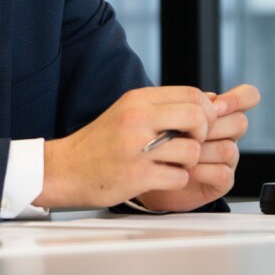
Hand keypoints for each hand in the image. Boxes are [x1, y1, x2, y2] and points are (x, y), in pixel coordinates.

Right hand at [34, 86, 216, 209]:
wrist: (64, 169)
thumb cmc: (100, 143)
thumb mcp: (128, 112)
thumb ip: (165, 105)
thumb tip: (210, 98)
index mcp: (137, 100)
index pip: (191, 94)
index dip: (206, 110)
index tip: (202, 124)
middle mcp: (137, 119)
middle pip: (196, 116)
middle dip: (204, 132)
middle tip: (192, 142)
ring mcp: (137, 147)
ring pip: (192, 150)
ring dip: (190, 161)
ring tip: (175, 162)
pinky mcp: (137, 175)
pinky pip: (179, 176)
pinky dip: (177, 180)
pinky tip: (163, 176)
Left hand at [134, 83, 259, 212]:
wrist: (150, 173)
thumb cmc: (161, 141)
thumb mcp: (171, 117)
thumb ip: (189, 104)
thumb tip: (210, 97)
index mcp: (220, 114)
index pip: (248, 97)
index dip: (239, 98)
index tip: (216, 105)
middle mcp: (228, 134)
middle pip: (239, 122)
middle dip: (210, 127)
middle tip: (186, 132)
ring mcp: (227, 159)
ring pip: (228, 148)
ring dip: (200, 150)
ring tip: (179, 153)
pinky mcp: (222, 182)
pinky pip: (223, 173)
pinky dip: (202, 171)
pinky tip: (186, 169)